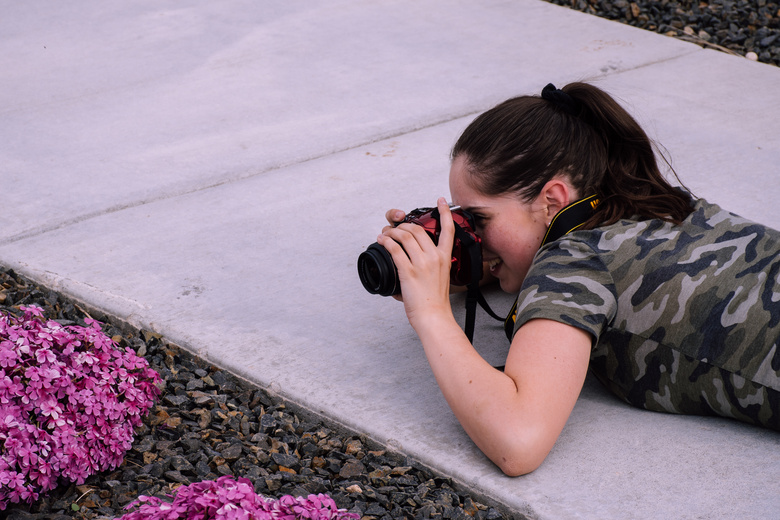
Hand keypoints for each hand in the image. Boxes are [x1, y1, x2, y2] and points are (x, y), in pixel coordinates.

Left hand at [377, 198, 454, 325]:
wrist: (434, 316)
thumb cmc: (436, 301)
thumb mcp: (442, 278)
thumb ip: (434, 266)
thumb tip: (421, 262)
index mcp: (445, 258)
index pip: (449, 230)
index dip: (445, 212)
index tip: (442, 201)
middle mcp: (434, 257)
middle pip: (418, 229)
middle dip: (403, 225)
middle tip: (395, 228)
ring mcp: (421, 264)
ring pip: (405, 236)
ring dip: (392, 232)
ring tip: (385, 234)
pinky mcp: (408, 271)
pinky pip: (395, 250)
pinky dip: (386, 242)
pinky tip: (382, 241)